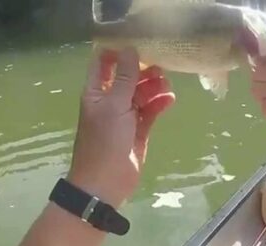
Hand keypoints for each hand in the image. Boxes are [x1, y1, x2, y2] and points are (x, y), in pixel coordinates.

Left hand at [68, 48, 174, 207]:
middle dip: (142, 71)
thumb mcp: (114, 106)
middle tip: (161, 68)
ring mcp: (125, 116)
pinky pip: (150, 111)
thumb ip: (124, 79)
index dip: (118, 52)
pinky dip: (159, 104)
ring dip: (153, 88)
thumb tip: (131, 49)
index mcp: (96, 92)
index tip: (139, 44)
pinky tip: (169, 100)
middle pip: (127, 77)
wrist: (106, 181)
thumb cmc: (105, 140)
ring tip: (167, 85)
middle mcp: (110, 101)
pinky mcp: (138, 129)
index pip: (104, 63)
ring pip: (141, 94)